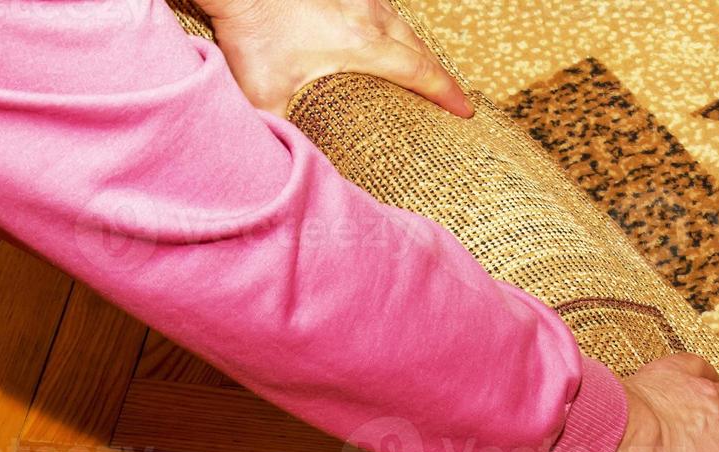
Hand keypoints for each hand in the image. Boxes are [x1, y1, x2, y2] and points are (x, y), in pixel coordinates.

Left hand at [200, 0, 472, 117]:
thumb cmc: (253, 33)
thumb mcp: (267, 95)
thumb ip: (286, 134)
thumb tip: (299, 170)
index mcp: (365, 46)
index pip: (422, 73)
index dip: (448, 95)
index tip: (465, 112)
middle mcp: (371, 17)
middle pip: (421, 49)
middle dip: (440, 75)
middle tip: (452, 100)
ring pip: (403, 27)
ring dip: (418, 51)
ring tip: (426, 74)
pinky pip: (383, 11)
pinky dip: (394, 30)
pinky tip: (389, 41)